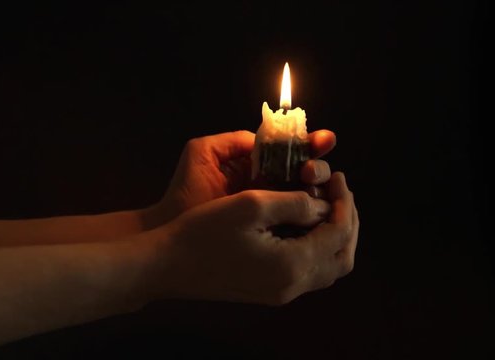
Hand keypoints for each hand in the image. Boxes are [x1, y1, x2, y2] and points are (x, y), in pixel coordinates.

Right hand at [147, 172, 357, 304]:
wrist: (166, 265)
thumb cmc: (203, 230)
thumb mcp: (252, 204)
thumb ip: (296, 202)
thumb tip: (323, 204)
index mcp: (293, 264)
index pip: (339, 231)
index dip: (344, 201)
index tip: (338, 177)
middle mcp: (293, 285)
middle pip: (343, 256)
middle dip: (348, 220)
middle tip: (339, 192)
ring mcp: (282, 293)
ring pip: (330, 268)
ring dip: (337, 236)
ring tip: (328, 205)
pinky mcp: (270, 292)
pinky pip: (312, 273)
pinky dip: (320, 248)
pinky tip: (307, 226)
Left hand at [149, 130, 336, 226]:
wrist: (171, 232)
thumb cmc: (184, 193)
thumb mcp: (203, 153)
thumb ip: (233, 140)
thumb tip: (267, 137)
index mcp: (256, 164)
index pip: (291, 150)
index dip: (312, 143)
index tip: (323, 140)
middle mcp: (270, 185)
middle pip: (307, 172)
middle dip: (316, 166)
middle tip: (309, 171)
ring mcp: (273, 210)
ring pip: (308, 196)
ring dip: (318, 189)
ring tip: (312, 185)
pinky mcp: (272, 233)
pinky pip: (299, 221)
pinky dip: (312, 215)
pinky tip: (318, 209)